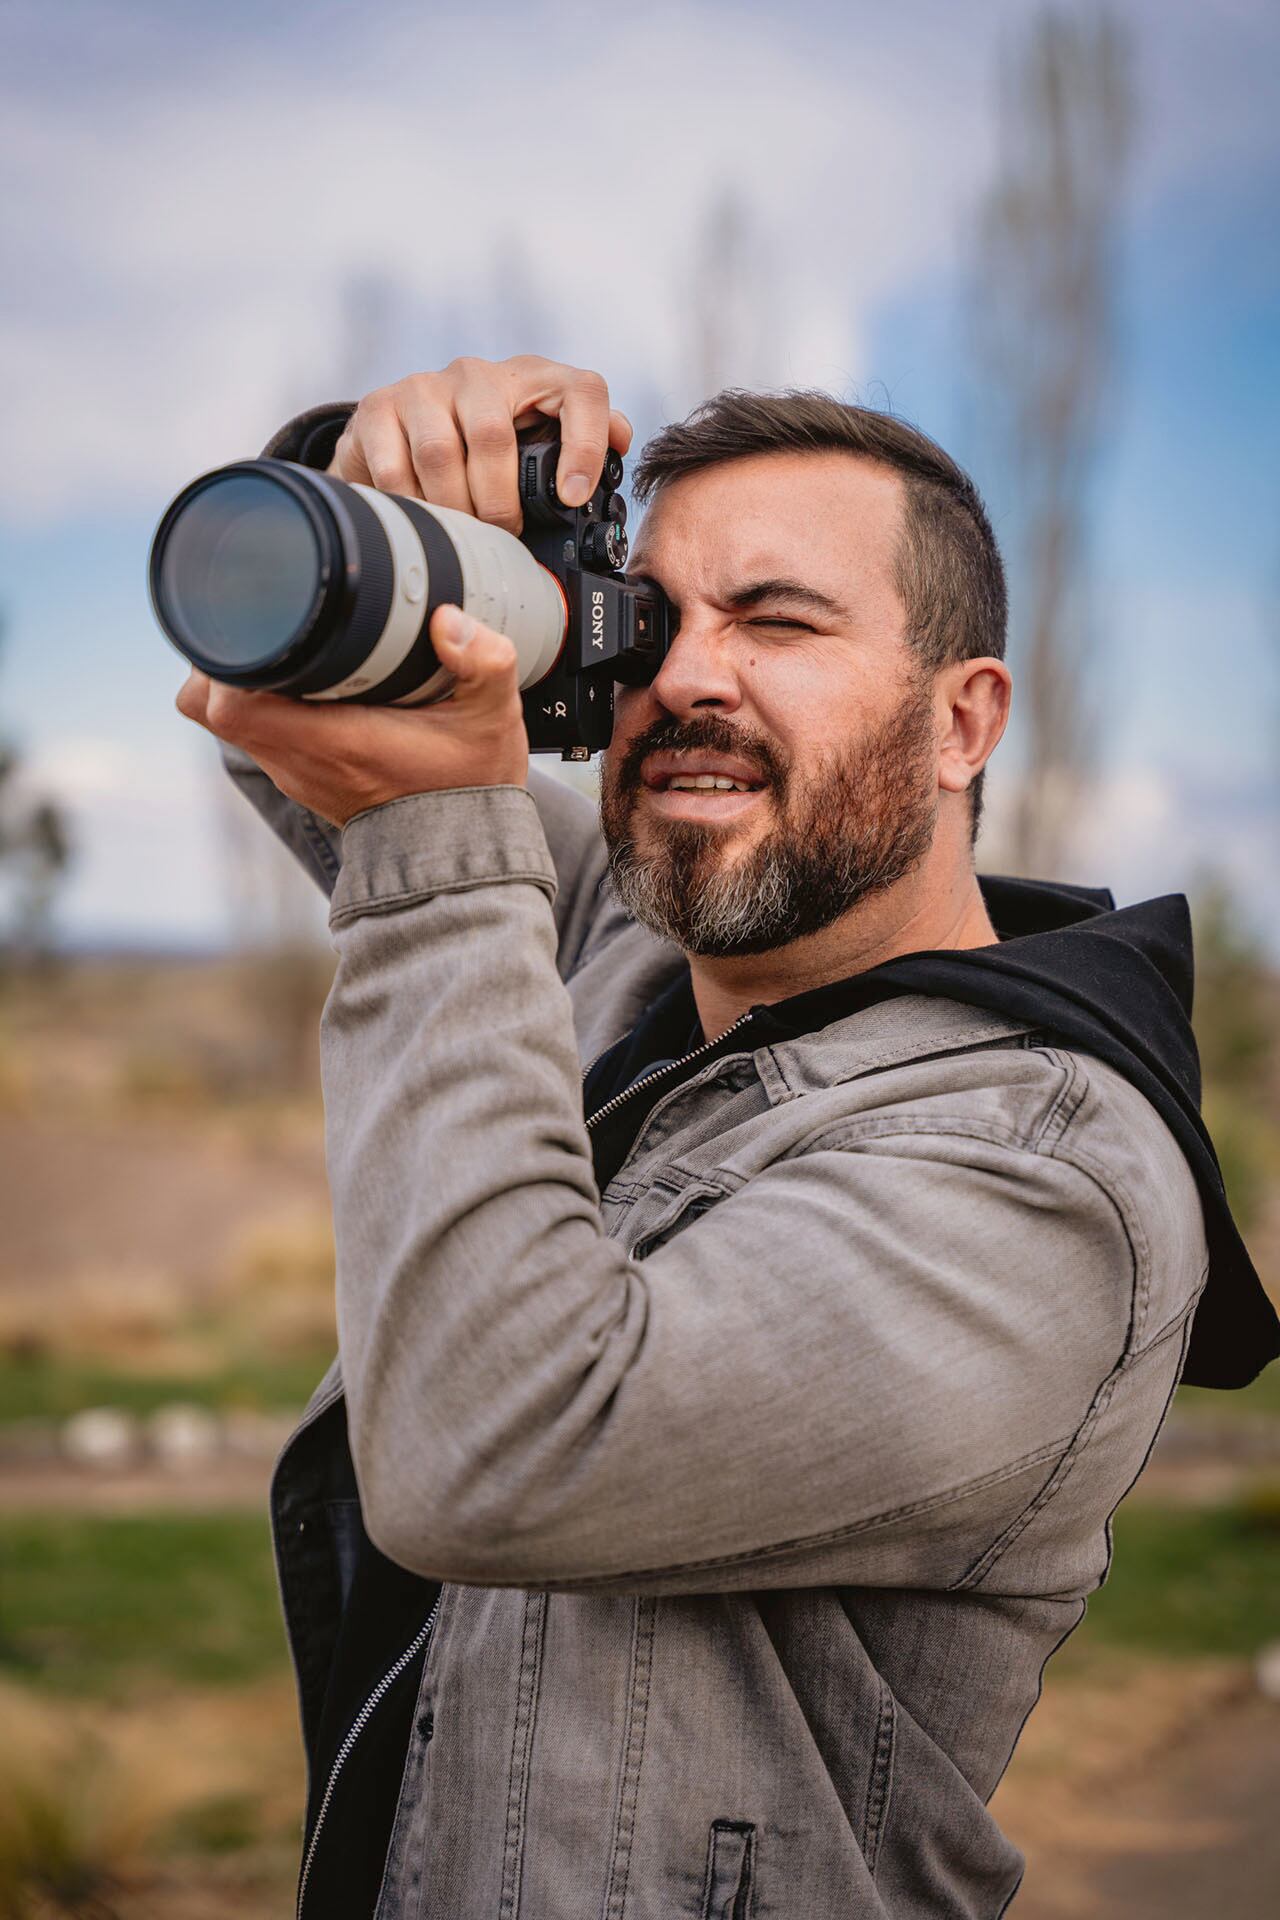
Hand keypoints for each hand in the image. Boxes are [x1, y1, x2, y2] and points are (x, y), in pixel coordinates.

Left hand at [176, 605, 527, 826]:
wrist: (464, 853)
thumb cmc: (472, 786)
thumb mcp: (494, 717)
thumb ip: (484, 661)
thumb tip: (444, 619)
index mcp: (331, 743)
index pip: (227, 704)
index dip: (224, 654)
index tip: (256, 617)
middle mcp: (299, 762)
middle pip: (206, 705)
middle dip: (224, 654)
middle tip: (266, 621)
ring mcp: (296, 773)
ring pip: (226, 719)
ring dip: (243, 678)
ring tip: (287, 642)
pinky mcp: (304, 777)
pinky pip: (257, 731)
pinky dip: (264, 701)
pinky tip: (306, 676)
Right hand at [328, 355, 632, 532]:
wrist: (396, 437)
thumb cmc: (479, 450)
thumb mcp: (533, 442)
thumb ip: (579, 442)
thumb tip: (622, 439)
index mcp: (534, 379)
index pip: (580, 391)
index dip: (585, 443)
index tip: (574, 497)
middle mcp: (480, 374)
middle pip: (493, 436)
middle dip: (499, 502)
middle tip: (503, 535)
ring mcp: (425, 386)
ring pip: (440, 453)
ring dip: (454, 508)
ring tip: (464, 535)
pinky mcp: (378, 406)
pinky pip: (394, 464)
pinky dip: (412, 504)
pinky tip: (424, 519)